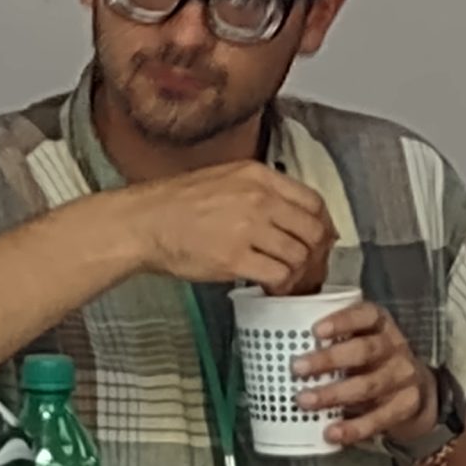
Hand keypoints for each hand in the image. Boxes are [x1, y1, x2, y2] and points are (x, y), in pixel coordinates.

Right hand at [128, 163, 335, 293]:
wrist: (142, 222)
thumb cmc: (175, 205)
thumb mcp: (224, 179)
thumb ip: (260, 191)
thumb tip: (291, 216)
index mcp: (258, 176)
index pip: (313, 202)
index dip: (323, 226)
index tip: (318, 241)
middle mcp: (258, 199)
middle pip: (313, 230)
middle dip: (317, 255)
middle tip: (309, 269)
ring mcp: (247, 228)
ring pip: (299, 255)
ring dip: (300, 274)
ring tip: (289, 282)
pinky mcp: (234, 258)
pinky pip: (278, 275)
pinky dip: (282, 286)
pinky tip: (272, 289)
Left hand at [293, 301, 439, 447]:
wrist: (416, 392)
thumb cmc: (370, 360)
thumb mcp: (357, 341)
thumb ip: (328, 339)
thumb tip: (274, 341)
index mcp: (380, 325)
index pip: (366, 315)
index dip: (342, 321)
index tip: (315, 330)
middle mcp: (395, 347)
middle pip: (365, 350)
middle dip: (329, 359)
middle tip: (296, 368)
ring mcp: (403, 377)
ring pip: (368, 385)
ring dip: (334, 394)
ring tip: (304, 402)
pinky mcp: (406, 406)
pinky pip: (379, 418)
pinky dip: (354, 428)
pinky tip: (331, 432)